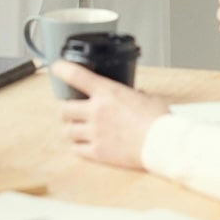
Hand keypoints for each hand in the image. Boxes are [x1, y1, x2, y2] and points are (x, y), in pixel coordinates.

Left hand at [54, 63, 168, 167]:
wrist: (162, 144)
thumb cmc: (158, 120)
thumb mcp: (146, 98)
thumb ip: (134, 95)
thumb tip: (134, 96)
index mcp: (108, 93)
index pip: (77, 76)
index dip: (62, 69)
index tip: (57, 67)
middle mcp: (96, 111)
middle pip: (64, 109)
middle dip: (66, 110)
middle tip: (72, 111)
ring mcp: (95, 133)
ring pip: (67, 131)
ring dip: (71, 129)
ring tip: (79, 129)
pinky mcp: (97, 152)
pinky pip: (75, 149)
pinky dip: (78, 146)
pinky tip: (85, 145)